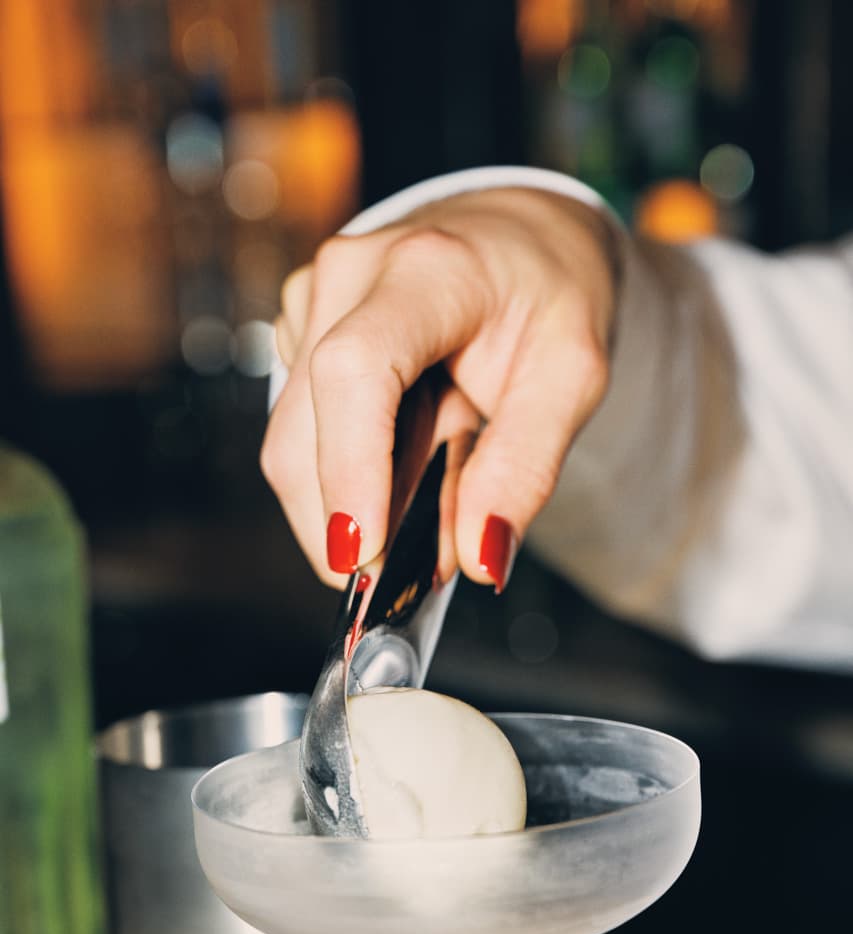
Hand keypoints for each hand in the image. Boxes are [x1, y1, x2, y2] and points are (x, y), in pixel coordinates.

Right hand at [261, 186, 619, 589]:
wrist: (516, 239)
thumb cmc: (548, 296)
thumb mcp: (574, 377)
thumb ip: (527, 468)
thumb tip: (480, 558)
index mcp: (426, 270)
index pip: (356, 371)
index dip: (348, 470)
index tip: (363, 554)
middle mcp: (347, 276)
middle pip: (305, 433)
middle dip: (351, 523)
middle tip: (420, 574)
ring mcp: (309, 302)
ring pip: (294, 447)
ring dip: (356, 504)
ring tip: (434, 498)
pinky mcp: (296, 333)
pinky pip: (303, 435)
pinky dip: (349, 477)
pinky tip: (408, 458)